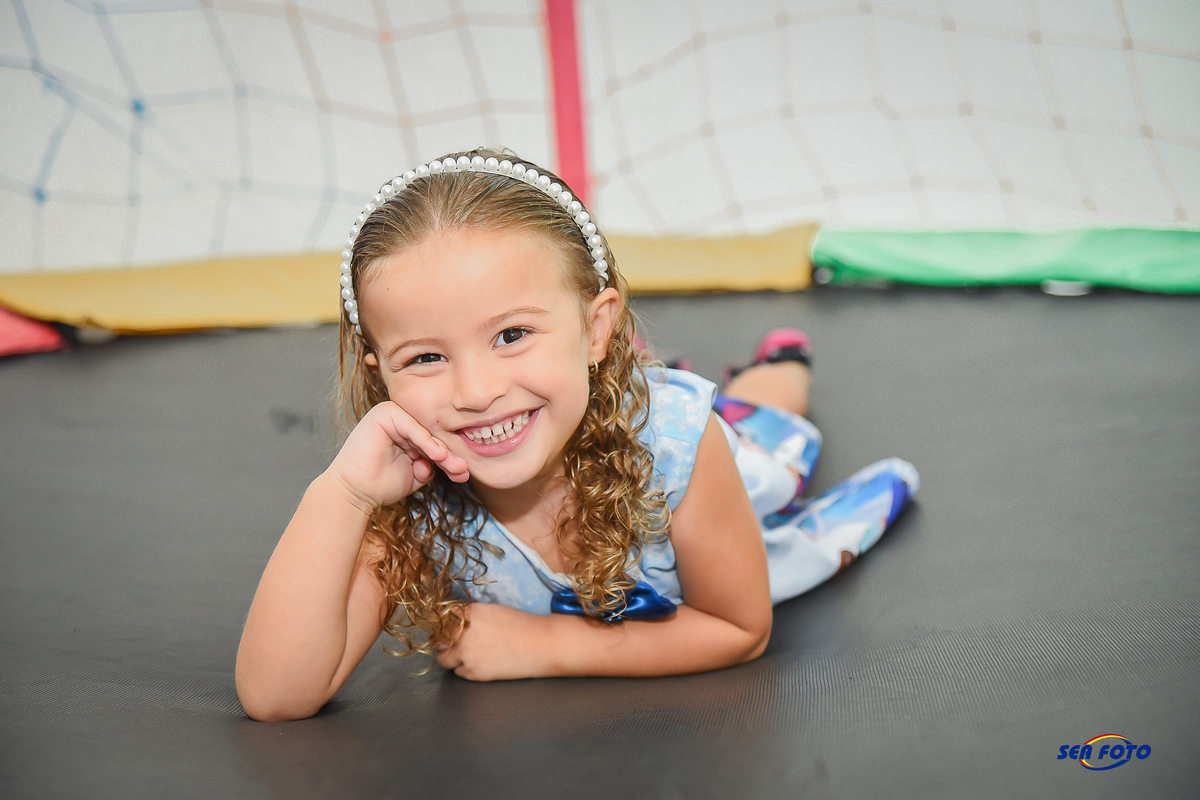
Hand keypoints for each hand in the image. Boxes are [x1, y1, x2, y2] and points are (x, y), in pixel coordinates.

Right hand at [326, 401, 468, 514]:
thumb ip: (432, 465)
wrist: (354, 494)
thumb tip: (452, 462)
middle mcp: (400, 420)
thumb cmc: (380, 485)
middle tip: (463, 472)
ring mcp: (391, 414)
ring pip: (425, 432)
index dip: (449, 459)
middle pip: (432, 436)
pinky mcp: (384, 414)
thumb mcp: (415, 475)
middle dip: (449, 456)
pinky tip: (439, 456)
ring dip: (441, 451)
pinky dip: (427, 442)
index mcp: (406, 432)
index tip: (463, 474)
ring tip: (455, 467)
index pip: (434, 442)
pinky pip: (412, 427)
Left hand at [436, 603, 550, 680]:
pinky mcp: (473, 673)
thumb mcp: (491, 611)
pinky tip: (479, 662)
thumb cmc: (521, 625)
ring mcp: (466, 655)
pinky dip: (464, 668)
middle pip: (437, 639)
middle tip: (450, 641)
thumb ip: (469, 615)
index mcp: (469, 614)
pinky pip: (458, 672)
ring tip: (465, 654)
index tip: (439, 626)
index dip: (439, 622)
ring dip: (451, 655)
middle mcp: (463, 634)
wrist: (541, 645)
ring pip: (444, 658)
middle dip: (442, 640)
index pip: (439, 617)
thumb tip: (453, 621)